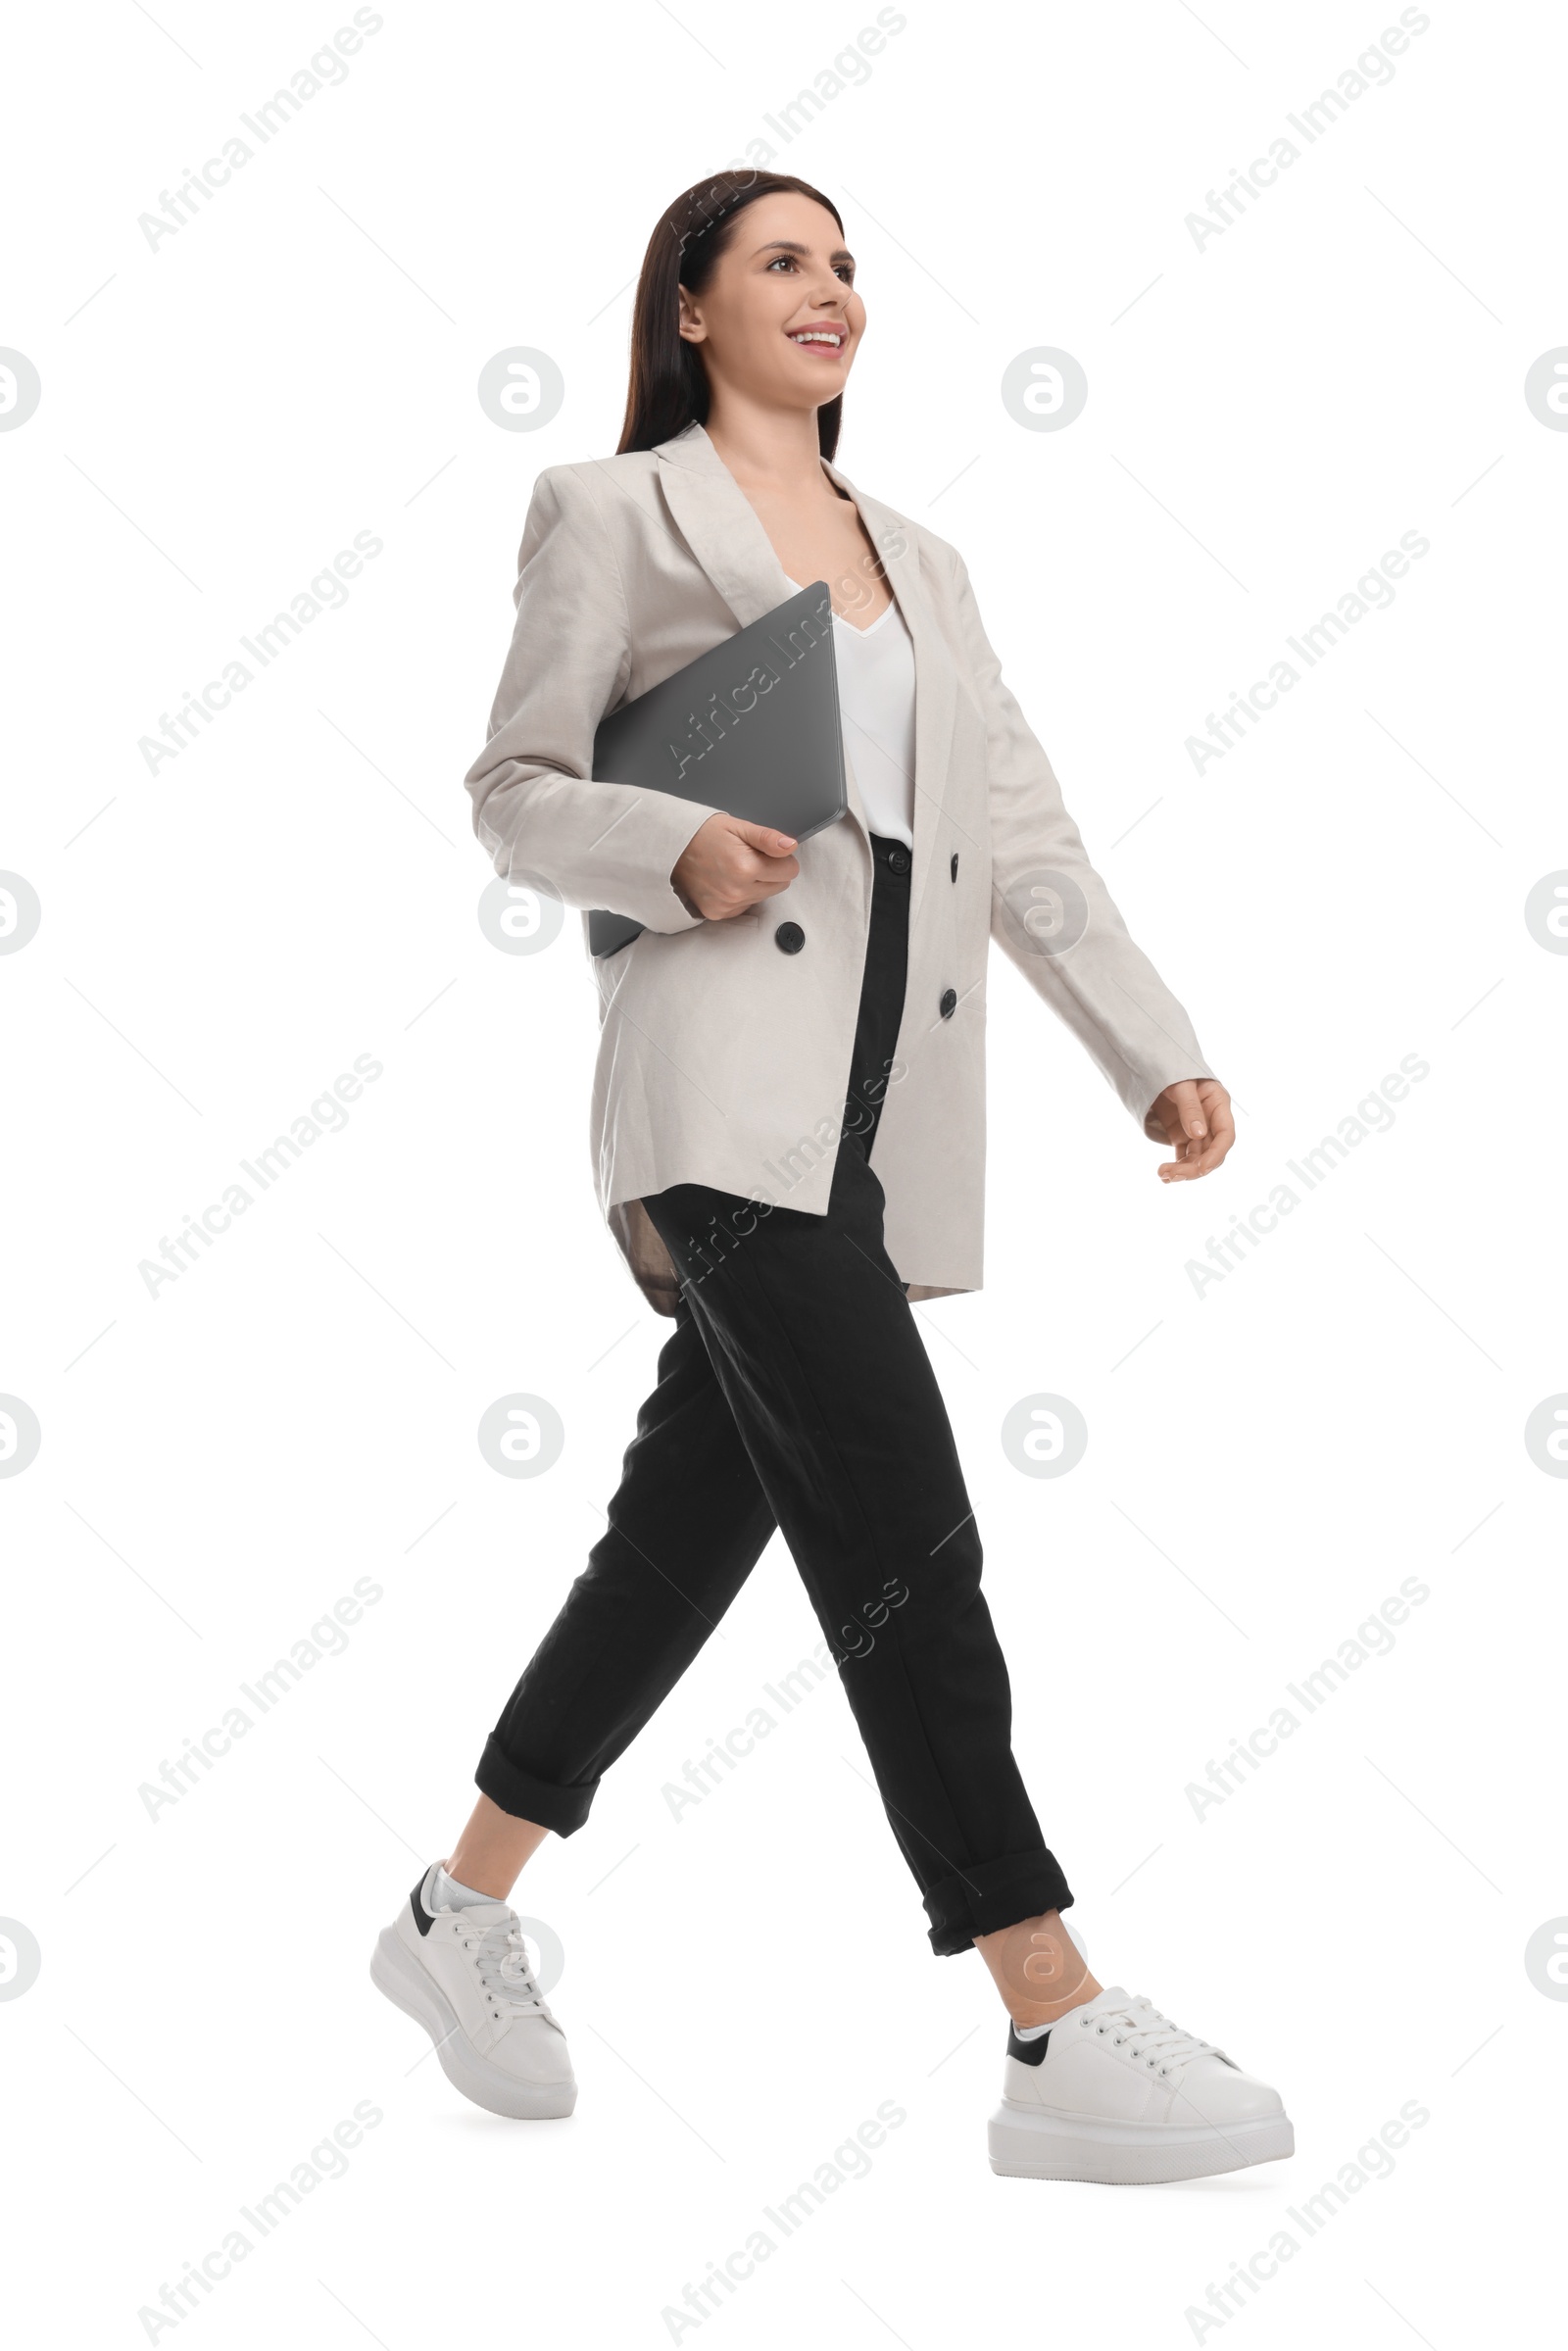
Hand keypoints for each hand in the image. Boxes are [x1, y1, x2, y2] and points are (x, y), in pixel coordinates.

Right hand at [671, 813, 798, 921]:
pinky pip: (744, 907)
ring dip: (755, 883)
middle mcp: (737, 890)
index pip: (790, 870)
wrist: (668, 849)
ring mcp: (727, 905)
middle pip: (779, 886)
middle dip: (770, 871)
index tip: (766, 851)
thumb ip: (767, 838)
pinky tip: (725, 880)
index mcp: (745, 866)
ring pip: (763, 897)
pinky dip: (741, 895)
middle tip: (748, 857)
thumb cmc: (701, 834)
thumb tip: (790, 846)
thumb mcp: (737, 827)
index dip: (781, 858)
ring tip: (733, 867)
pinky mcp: (718, 913)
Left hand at [1150, 1077, 1234, 1180]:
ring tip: (1164, 1175)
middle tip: (1172, 1174)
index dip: (1216, 1154)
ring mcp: (1197, 1129)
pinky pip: (1184, 1156)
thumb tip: (1198, 1135)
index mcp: (1218, 1104)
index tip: (1202, 1169)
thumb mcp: (1179, 1084)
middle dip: (1195, 1167)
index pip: (1225, 1134)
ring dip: (1184, 1170)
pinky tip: (1165, 1175)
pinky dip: (1177, 1167)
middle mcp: (1211, 1119)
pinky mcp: (1182, 1135)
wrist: (1152, 1064)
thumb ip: (1189, 1107)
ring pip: (1198, 1157)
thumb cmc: (1169, 1067)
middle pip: (1212, 1151)